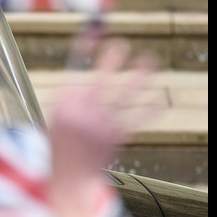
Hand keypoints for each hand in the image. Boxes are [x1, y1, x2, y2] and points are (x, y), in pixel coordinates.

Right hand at [47, 36, 161, 216]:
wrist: (67, 179)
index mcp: (62, 106)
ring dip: (139, 77)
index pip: (73, 71)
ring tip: (151, 60)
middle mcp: (82, 113)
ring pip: (124, 95)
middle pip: (100, 80)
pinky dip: (151, 108)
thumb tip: (85, 76)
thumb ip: (69, 99)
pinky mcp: (117, 136)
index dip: (82, 51)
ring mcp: (101, 125)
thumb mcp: (54, 121)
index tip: (90, 36)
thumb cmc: (60, 148)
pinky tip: (162, 99)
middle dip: (111, 60)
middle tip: (121, 44)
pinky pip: (138, 118)